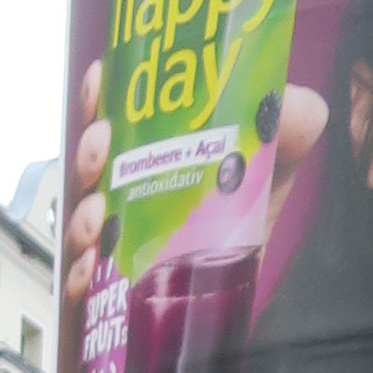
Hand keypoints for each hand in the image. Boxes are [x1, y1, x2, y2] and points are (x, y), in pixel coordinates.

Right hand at [62, 54, 326, 305]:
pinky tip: (91, 270)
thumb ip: (292, 123)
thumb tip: (286, 105)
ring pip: (80, 215)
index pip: (119, 107)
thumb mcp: (279, 160)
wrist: (242, 291)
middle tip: (100, 150)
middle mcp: (130, 184)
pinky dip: (80, 275)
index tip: (99, 82)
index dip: (102, 90)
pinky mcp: (109, 285)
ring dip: (81, 213)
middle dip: (88, 151)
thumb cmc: (249, 215)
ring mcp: (115, 235)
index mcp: (161, 143)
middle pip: (92, 159)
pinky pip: (81, 278)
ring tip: (98, 220)